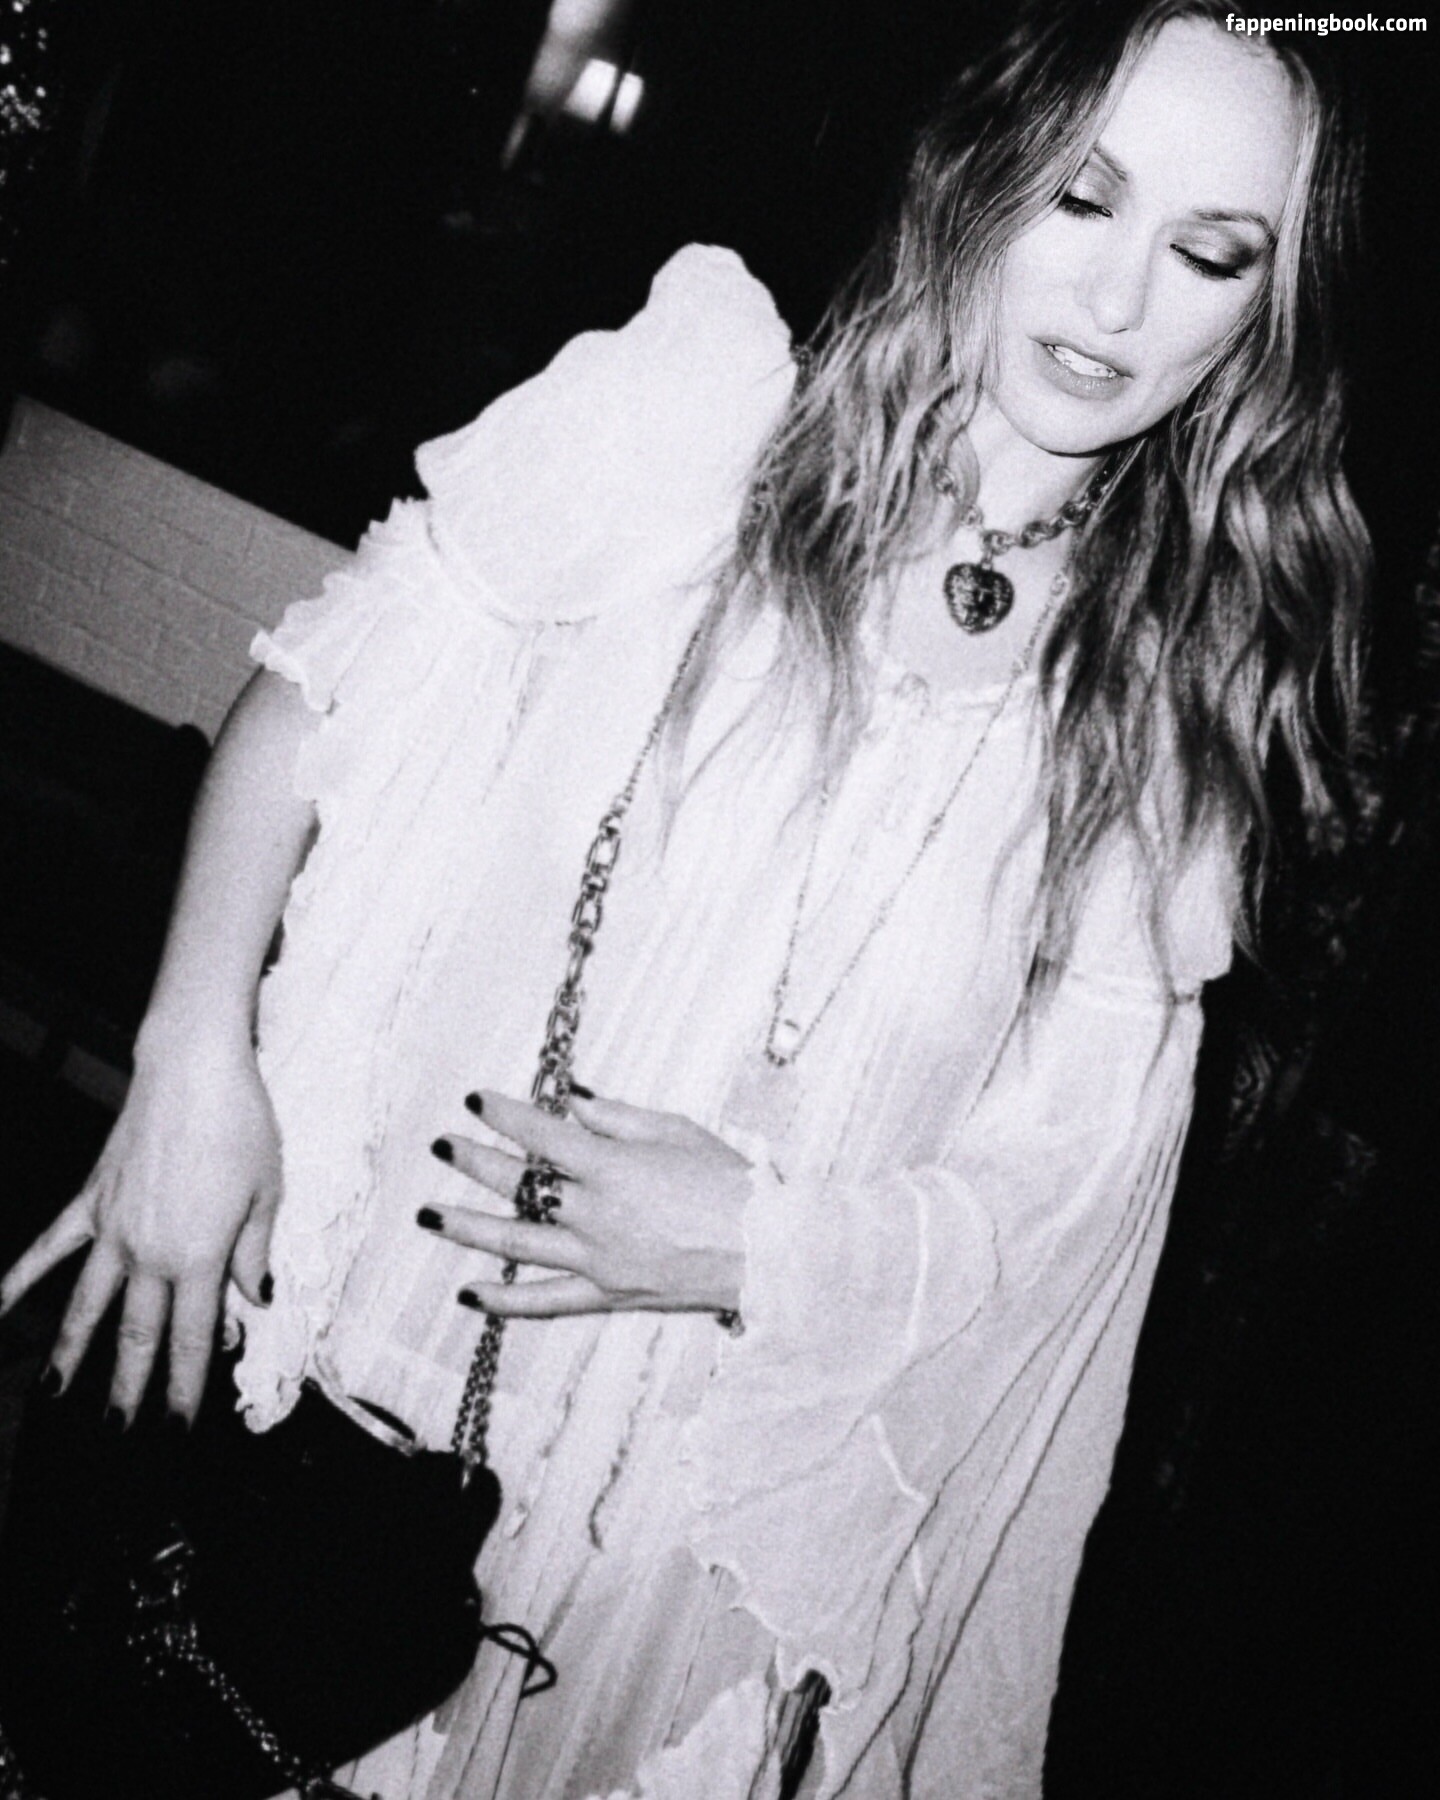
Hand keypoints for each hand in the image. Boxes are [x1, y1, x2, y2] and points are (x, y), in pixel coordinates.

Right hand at [0, 1031, 282, 1422]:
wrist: (193, 1070)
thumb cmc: (241, 1125)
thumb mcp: (268, 1192)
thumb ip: (256, 1252)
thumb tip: (256, 1298)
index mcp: (200, 1257)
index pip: (192, 1339)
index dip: (185, 1388)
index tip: (178, 1427)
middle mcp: (150, 1252)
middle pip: (138, 1335)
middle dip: (130, 1388)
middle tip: (119, 1431)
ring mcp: (113, 1228)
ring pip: (88, 1305)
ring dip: (72, 1353)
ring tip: (56, 1394)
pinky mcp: (92, 1201)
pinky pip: (50, 1248)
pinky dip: (19, 1279)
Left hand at [424, 1089, 749, 1318]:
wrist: (768, 1249)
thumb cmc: (731, 1183)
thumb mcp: (677, 1131)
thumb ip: (616, 1117)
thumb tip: (570, 1102)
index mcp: (613, 1167)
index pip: (541, 1134)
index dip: (504, 1115)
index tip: (476, 1100)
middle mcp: (596, 1213)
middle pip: (519, 1184)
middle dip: (475, 1161)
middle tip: (442, 1145)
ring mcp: (598, 1258)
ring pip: (517, 1241)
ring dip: (467, 1226)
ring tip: (428, 1213)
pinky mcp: (609, 1294)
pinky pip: (546, 1301)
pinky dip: (506, 1299)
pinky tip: (470, 1293)